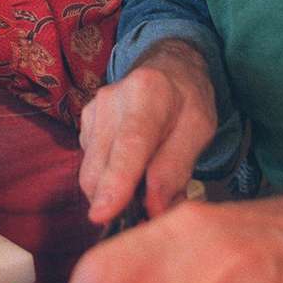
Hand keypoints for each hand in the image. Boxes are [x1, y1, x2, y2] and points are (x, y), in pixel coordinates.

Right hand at [78, 39, 217, 223]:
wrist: (168, 67)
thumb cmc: (187, 100)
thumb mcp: (199, 130)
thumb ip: (176, 168)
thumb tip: (152, 209)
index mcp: (147, 94)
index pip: (129, 145)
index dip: (115, 182)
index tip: (103, 215)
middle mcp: (111, 100)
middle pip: (100, 165)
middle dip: (116, 201)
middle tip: (148, 213)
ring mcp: (93, 110)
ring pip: (90, 171)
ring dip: (112, 192)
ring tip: (144, 187)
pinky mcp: (84, 122)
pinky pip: (91, 165)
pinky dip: (108, 178)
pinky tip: (131, 169)